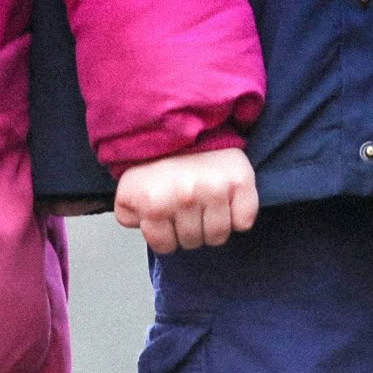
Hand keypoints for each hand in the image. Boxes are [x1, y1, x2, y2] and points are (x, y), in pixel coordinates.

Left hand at [114, 147, 258, 254]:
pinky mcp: (241, 182)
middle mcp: (185, 197)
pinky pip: (243, 221)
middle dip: (188, 229)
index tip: (167, 216)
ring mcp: (215, 190)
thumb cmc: (158, 162)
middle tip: (186, 206)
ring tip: (205, 205)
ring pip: (218, 236)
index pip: (165, 246)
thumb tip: (144, 227)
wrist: (188, 126)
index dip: (166, 234)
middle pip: (193, 242)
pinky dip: (238, 216)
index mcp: (155, 203)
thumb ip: (129, 216)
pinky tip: (226, 201)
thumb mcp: (129, 190)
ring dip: (212, 226)